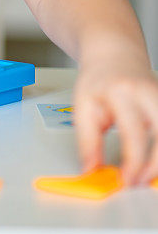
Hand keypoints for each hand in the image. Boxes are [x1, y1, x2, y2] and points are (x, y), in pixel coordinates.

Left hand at [73, 54, 157, 185]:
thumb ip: (87, 140)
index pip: (133, 134)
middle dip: (155, 165)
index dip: (133, 163)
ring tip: (147, 174)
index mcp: (122, 92)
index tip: (126, 180)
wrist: (113, 53)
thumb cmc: (98, 78)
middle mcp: (147, 93)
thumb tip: (91, 170)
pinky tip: (154, 160)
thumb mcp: (83, 105)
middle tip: (140, 181)